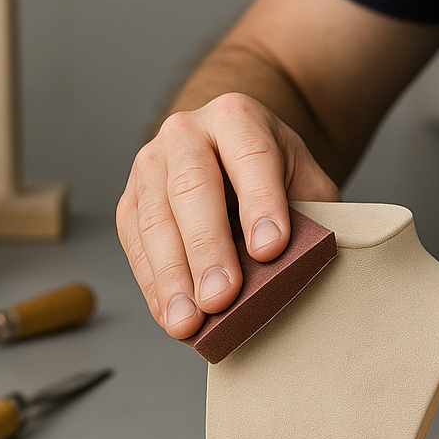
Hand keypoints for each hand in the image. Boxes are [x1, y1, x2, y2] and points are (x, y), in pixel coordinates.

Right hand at [116, 92, 338, 337]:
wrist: (234, 157)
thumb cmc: (275, 177)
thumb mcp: (304, 183)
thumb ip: (309, 215)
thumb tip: (301, 267)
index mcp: (238, 118)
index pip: (252, 156)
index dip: (261, 203)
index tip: (270, 250)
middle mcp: (187, 134)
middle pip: (193, 188)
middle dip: (207, 248)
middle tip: (222, 297)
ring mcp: (151, 166)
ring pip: (154, 220)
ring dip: (171, 277)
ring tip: (189, 321)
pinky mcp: (130, 203)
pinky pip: (136, 246)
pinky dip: (154, 286)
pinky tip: (171, 316)